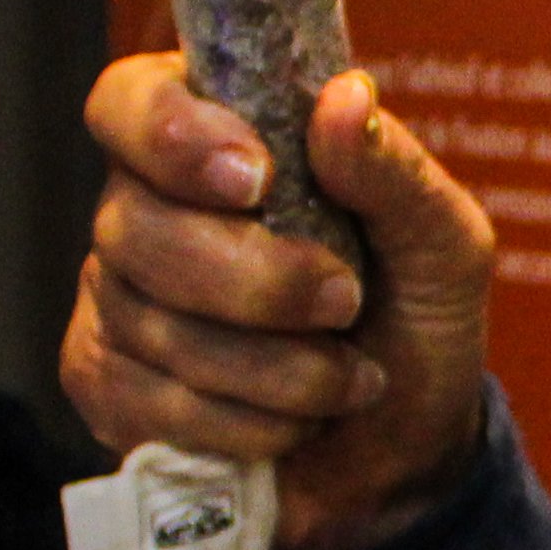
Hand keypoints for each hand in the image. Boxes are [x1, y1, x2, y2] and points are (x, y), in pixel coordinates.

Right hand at [62, 60, 497, 549]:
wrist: (404, 451)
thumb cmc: (414, 321)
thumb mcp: (442, 244)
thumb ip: (394, 172)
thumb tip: (345, 97)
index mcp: (211, 140)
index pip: (132, 102)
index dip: (173, 136)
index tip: (254, 179)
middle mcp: (143, 209)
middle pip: (135, 226)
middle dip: (254, 280)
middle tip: (345, 301)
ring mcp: (115, 300)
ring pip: (147, 323)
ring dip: (270, 366)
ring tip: (347, 378)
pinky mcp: (108, 386)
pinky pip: (145, 401)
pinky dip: (240, 423)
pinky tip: (295, 423)